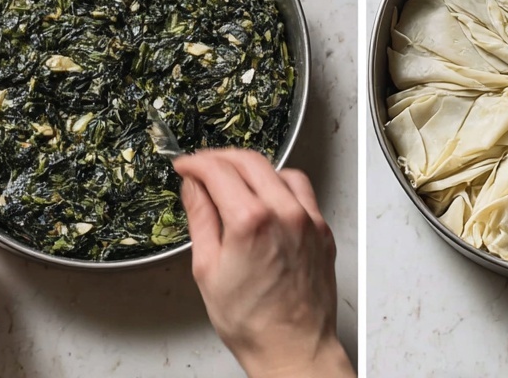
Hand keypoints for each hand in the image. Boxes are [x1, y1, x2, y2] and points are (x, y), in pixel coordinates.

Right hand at [174, 149, 352, 377]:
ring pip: (277, 170)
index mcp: (250, 221)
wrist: (293, 349)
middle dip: (220, 158)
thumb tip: (194, 188)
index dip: (196, 163)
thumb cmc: (252, 322)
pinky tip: (268, 195)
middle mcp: (283, 212)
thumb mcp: (208, 270)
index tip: (186, 166)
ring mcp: (307, 218)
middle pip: (248, 161)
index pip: (218, 171)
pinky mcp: (321, 227)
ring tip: (234, 181)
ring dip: (252, 168)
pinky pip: (301, 189)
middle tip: (204, 167)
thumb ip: (201, 219)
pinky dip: (280, 183)